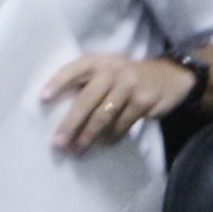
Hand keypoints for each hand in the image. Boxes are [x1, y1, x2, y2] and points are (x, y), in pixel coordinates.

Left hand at [42, 52, 192, 150]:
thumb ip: (89, 83)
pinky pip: (122, 124)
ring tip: (78, 150)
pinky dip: (111, 136)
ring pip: (103, 115)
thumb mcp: (109, 70)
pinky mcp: (143, 101)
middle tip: (59, 143)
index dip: (58, 82)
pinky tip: (104, 143)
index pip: (74, 69)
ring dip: (88, 136)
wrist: (169, 75)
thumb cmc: (127, 77)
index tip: (43, 98)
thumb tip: (62, 113)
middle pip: (86, 99)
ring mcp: (129, 86)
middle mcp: (112, 71)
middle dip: (71, 123)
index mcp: (98, 62)